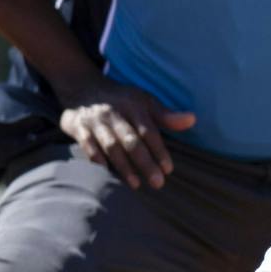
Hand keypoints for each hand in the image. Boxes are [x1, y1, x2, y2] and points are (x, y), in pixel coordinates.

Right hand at [55, 77, 196, 189]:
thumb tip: (192, 119)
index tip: (168, 169)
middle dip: (145, 163)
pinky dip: (97, 160)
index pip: (149, 131)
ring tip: (136, 184)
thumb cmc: (121, 100)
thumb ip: (166, 116)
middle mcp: (114, 113)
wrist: (82, 87)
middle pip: (131, 141)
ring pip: (111, 146)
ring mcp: (95, 121)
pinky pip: (88, 146)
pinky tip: (107, 174)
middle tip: (158, 183)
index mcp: (133, 106)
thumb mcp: (144, 101)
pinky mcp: (78, 127)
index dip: (159, 150)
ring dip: (124, 166)